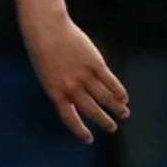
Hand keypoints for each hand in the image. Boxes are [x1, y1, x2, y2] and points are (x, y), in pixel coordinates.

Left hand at [22, 14, 128, 142]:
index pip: (69, 117)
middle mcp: (71, 86)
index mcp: (55, 91)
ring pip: (106, 98)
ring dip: (117, 108)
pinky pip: (111, 83)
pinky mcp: (95, 63)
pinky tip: (123, 97)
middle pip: (92, 111)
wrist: (46, 28)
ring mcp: (84, 75)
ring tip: (123, 113)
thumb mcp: (47, 73)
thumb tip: (82, 101)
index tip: (88, 139)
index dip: (79, 130)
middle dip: (104, 121)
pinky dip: (119, 92)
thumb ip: (63, 87)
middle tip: (112, 127)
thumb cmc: (43, 50)